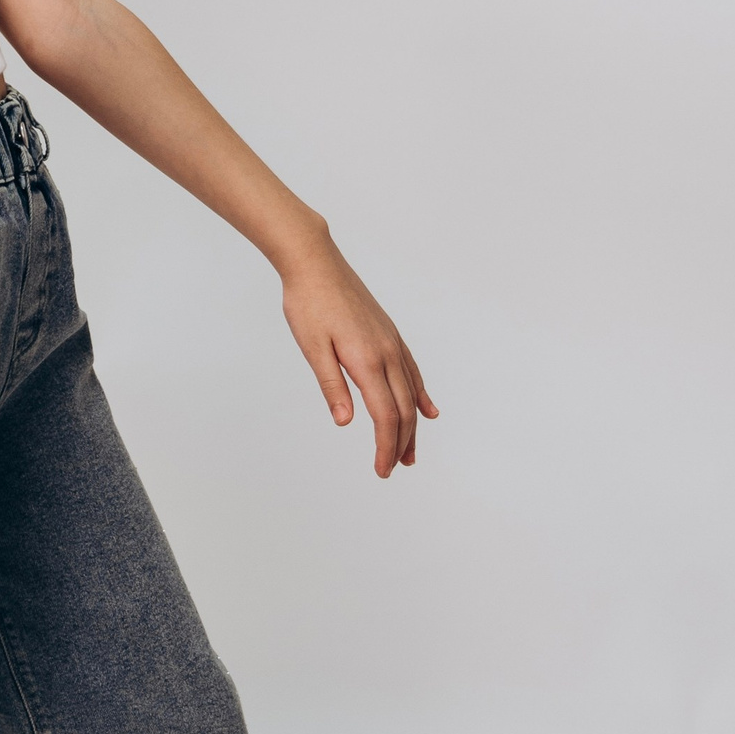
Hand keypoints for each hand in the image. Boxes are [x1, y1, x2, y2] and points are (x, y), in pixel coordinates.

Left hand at [279, 236, 437, 477]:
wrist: (315, 262)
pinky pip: (411, 371)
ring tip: (410, 452)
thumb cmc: (308, 304)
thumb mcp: (313, 348)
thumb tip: (346, 423)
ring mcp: (391, 342)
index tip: (381, 470)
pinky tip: (426, 409)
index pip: (385, 416)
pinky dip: (420, 394)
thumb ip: (331, 386)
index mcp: (367, 360)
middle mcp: (387, 353)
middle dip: (400, 443)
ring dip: (412, 425)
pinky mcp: (388, 333)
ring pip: (411, 392)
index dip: (385, 447)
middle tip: (393, 468)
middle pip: (403, 409)